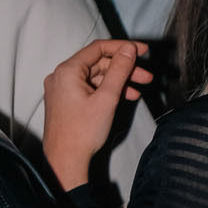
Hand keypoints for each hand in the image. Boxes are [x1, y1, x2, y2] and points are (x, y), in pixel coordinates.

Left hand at [42, 39, 152, 190]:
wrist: (66, 160)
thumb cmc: (82, 132)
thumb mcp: (107, 98)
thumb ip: (119, 71)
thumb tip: (128, 50)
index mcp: (67, 71)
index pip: (98, 48)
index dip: (123, 47)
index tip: (143, 50)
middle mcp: (61, 76)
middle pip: (98, 63)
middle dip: (124, 68)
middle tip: (146, 76)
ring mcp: (63, 89)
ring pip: (96, 77)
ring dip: (118, 81)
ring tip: (139, 89)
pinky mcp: (67, 101)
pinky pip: (90, 88)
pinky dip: (107, 91)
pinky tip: (125, 97)